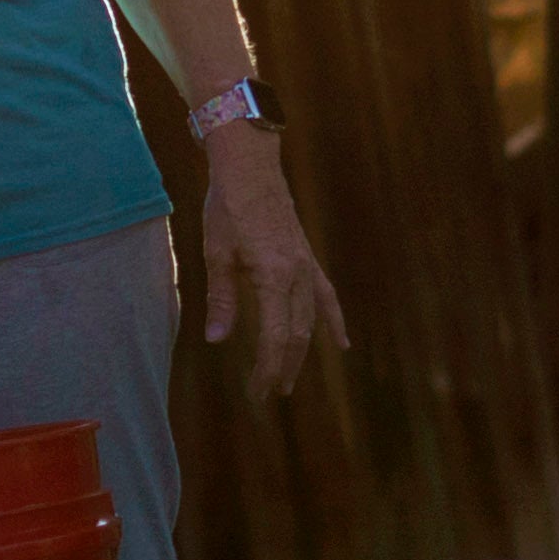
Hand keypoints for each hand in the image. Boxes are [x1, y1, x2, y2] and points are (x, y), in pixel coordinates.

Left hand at [195, 128, 347, 399]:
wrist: (251, 166)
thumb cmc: (228, 206)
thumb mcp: (217, 254)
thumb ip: (222, 300)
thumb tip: (218, 341)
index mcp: (274, 276)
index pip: (274, 336)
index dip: (267, 368)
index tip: (258, 392)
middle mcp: (297, 275)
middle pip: (295, 334)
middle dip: (283, 366)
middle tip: (270, 393)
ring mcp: (306, 266)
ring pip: (310, 320)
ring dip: (301, 352)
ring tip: (289, 378)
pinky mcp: (307, 258)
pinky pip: (326, 297)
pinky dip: (333, 322)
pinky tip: (341, 345)